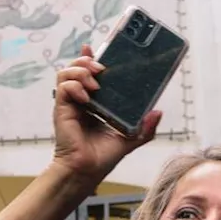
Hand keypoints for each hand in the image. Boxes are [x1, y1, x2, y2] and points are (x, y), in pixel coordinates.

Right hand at [51, 46, 159, 181]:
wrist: (87, 171)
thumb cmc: (103, 157)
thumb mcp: (129, 138)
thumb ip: (145, 127)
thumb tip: (158, 112)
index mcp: (94, 102)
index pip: (87, 72)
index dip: (89, 57)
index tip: (93, 48)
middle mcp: (80, 99)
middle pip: (75, 67)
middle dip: (86, 61)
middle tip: (101, 69)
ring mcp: (70, 103)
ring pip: (65, 73)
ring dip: (80, 71)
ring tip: (94, 83)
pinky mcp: (62, 109)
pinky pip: (63, 88)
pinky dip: (74, 87)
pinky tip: (86, 97)